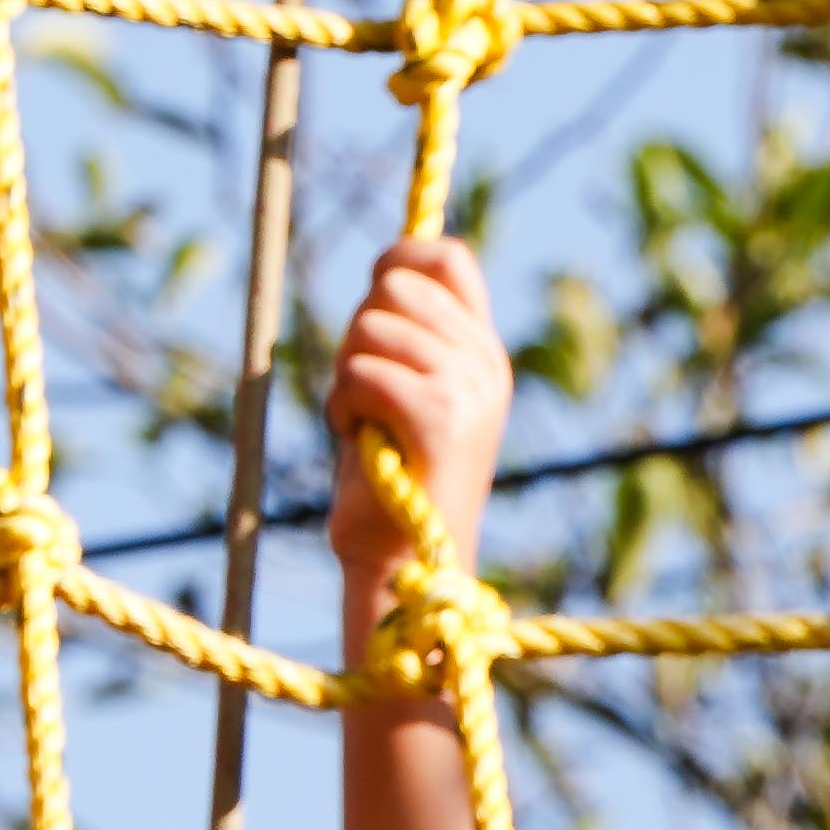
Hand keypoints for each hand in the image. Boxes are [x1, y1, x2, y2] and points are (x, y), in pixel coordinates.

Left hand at [329, 230, 511, 593]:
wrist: (405, 571)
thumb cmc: (390, 484)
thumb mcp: (405, 394)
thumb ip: (404, 335)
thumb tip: (386, 268)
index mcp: (483, 352)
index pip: (448, 258)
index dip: (398, 260)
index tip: (368, 302)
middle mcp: (485, 363)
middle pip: (394, 286)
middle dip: (355, 333)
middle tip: (359, 392)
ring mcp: (469, 388)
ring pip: (371, 327)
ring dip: (345, 376)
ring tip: (361, 425)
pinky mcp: (442, 419)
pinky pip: (365, 372)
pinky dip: (344, 405)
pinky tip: (357, 440)